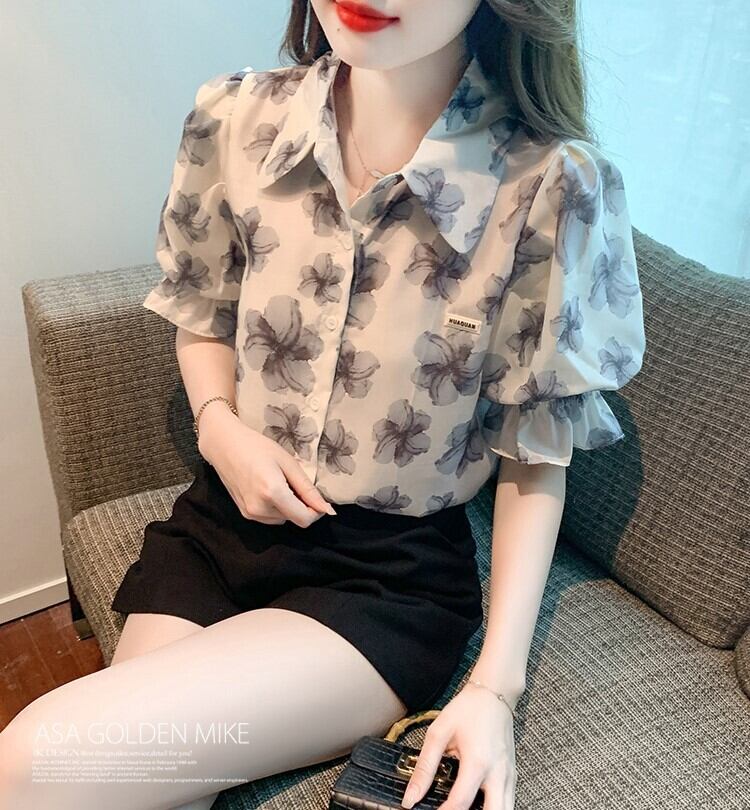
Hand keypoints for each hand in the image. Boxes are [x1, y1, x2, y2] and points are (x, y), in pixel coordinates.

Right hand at [197, 403, 335, 526]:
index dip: (316, 511)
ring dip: (288, 506)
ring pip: (283, 519)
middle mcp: (260, 509)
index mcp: (273, 493)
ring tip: (279, 481)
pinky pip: (271, 517)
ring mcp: (250, 514)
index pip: (304, 519)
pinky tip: (268, 488)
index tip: (318, 497)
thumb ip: (307, 489)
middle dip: (301, 504)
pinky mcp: (245, 514)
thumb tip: (326, 509)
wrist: (224, 446)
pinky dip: (276, 507)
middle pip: (294, 519)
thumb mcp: (288, 463)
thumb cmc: (257, 447)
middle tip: (292, 480)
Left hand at [400, 684, 516, 809]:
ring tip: (462, 808)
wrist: (493, 694)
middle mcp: (498, 774)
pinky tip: (477, 806)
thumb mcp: (439, 733)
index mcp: (477, 762)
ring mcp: (509, 776)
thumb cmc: (467, 710)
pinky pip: (507, 803)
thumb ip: (424, 767)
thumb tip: (411, 796)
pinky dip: (493, 809)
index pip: (460, 803)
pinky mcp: (512, 776)